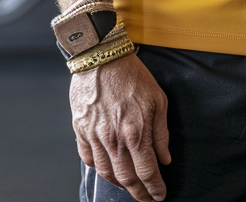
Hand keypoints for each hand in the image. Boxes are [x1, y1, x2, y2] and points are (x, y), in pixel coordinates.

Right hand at [71, 53, 171, 201]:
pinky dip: (100, 169)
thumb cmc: (132, 75)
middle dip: (138, 192)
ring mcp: (94, 137)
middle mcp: (114, 139)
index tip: (160, 195)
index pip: (147, 171)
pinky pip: (89, 160)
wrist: (101, 58)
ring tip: (130, 186)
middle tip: (146, 198)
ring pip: (107, 173)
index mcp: (136, 131)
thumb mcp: (158, 99)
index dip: (154, 187)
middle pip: (126, 178)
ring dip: (120, 184)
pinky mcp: (80, 131)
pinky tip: (109, 169)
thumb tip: (165, 158)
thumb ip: (161, 132)